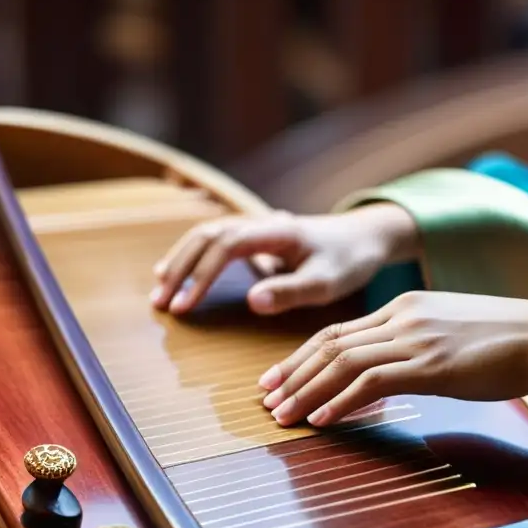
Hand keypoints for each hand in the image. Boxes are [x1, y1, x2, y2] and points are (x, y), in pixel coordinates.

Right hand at [150, 203, 417, 315]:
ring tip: (161, 291)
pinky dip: (194, 257)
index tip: (183, 306)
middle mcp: (262, 222)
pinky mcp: (258, 236)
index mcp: (278, 230)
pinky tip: (178, 276)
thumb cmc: (350, 261)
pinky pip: (217, 241)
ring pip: (207, 235)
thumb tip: (252, 301)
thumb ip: (292, 291)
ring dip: (181, 260)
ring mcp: (258, 226)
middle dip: (180, 268)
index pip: (225, 246)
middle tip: (160, 303)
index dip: (200, 276)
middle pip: (207, 236)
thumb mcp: (328, 282)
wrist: (367, 237)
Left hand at [259, 290, 527, 425]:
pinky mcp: (430, 364)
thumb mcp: (456, 333)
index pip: (340, 329)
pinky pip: (370, 381)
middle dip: (291, 371)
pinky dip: (338, 401)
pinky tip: (321, 419)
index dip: (303, 354)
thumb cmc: (510, 341)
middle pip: (330, 341)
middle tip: (265, 397)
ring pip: (341, 361)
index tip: (280, 376)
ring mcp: (415, 338)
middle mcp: (403, 316)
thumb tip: (403, 371)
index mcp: (407, 306)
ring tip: (281, 415)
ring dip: (305, 389)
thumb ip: (423, 345)